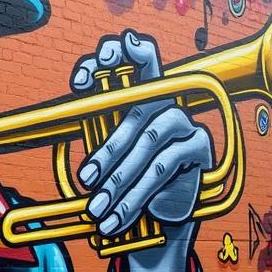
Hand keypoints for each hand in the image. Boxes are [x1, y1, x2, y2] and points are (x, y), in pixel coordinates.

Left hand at [69, 31, 212, 240]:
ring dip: (119, 178)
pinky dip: (136, 195)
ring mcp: (185, 121)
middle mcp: (165, 101)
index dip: (118, 54)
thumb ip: (94, 127)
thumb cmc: (127, 175)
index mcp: (141, 95)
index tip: (92, 68)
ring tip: (98, 206)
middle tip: (85, 180)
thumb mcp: (107, 153)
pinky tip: (118, 217)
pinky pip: (164, 167)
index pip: (136, 62)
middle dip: (106, 149)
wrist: (158, 214)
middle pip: (136, 111)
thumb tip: (71, 105)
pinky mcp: (199, 146)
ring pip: (148, 141)